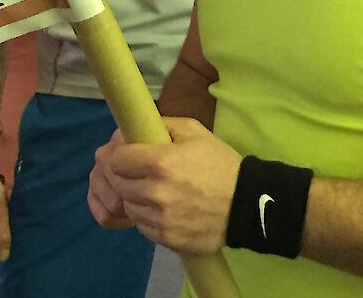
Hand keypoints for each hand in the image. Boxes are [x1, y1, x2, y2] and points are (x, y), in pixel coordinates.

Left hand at [88, 118, 240, 255]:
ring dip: (135, 198)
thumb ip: (161, 125)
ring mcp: (158, 219)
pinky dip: (147, 217)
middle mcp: (154, 192)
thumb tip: (133, 128)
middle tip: (140, 173)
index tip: (129, 155)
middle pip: (117, 184)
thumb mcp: (194, 132)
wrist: (246, 205)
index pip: (115, 160)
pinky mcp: (165, 238)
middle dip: (125, 176)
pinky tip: (163, 209)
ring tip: (153, 191)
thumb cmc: (220, 164)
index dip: (120, 155)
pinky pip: (141, 226)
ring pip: (128, 206)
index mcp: (160, 163)